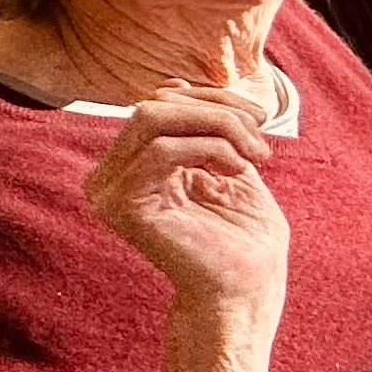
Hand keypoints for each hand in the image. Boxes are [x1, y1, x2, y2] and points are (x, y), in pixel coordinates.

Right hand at [82, 89, 289, 318]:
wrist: (247, 288)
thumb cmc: (243, 233)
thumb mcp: (226, 159)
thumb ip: (200, 123)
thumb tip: (172, 83)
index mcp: (131, 163)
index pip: (162, 101)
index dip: (214, 98)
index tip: (260, 118)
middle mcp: (109, 176)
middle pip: (157, 103)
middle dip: (220, 110)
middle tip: (262, 140)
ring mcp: (109, 191)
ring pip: (156, 116)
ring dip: (221, 127)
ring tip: (256, 157)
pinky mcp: (122, 207)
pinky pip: (161, 149)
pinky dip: (211, 149)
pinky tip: (238, 172)